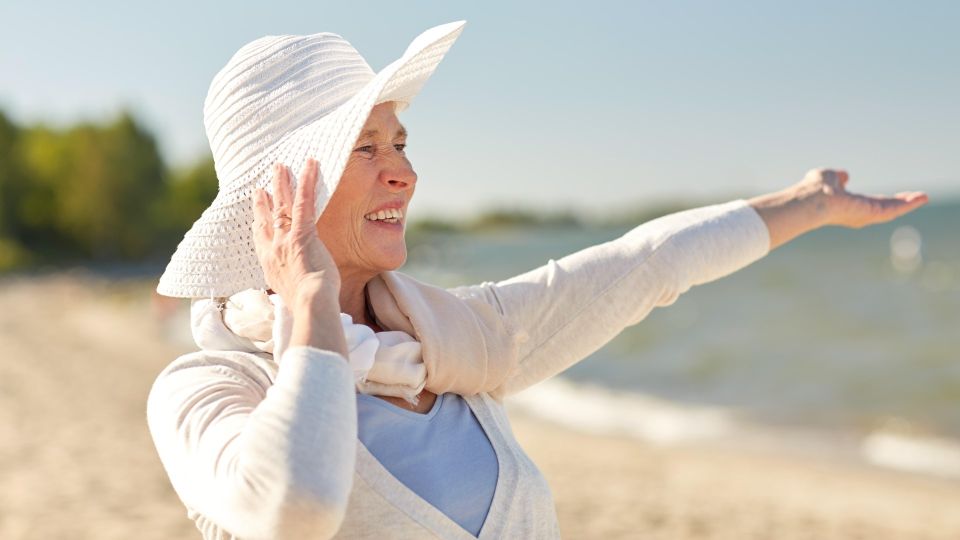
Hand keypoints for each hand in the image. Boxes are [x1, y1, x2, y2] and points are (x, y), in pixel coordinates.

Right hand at [252, 159, 339, 305]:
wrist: (309, 305)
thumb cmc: (306, 305)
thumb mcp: (290, 294)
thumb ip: (290, 282)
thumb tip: (297, 286)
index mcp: (269, 264)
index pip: (261, 236)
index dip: (258, 219)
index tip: (257, 207)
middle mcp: (273, 248)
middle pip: (268, 217)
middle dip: (265, 198)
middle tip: (262, 184)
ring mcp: (286, 239)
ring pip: (283, 205)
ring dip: (282, 183)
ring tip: (281, 166)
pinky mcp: (303, 233)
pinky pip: (304, 202)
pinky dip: (306, 182)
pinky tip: (310, 165)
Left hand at [795, 168, 928, 228]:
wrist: (812, 199)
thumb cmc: (814, 189)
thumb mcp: (827, 177)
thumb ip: (836, 177)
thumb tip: (844, 175)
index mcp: (847, 206)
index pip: (867, 203)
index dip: (880, 200)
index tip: (893, 196)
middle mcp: (857, 213)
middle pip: (883, 209)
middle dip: (899, 203)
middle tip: (915, 198)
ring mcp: (865, 215)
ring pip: (890, 209)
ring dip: (907, 203)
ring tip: (923, 197)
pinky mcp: (872, 213)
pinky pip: (893, 209)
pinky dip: (907, 204)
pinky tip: (920, 198)